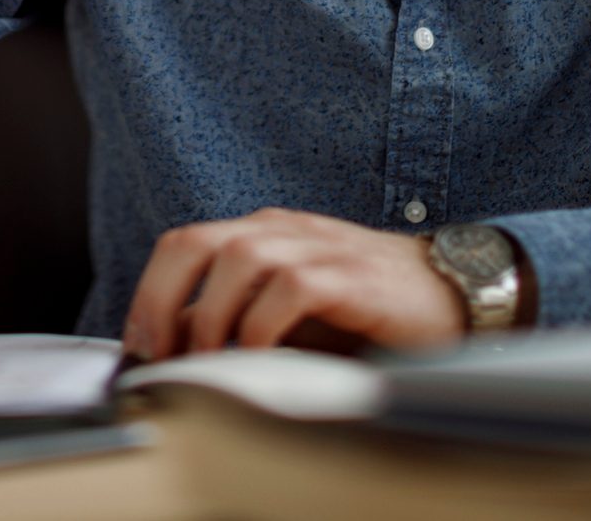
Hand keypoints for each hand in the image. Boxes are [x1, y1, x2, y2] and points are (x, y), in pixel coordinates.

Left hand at [121, 207, 467, 360]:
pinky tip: (260, 355)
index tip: (139, 346)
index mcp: (261, 232)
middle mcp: (282, 230)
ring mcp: (318, 247)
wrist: (452, 290)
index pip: (184, 244)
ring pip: (238, 258)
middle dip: (161, 298)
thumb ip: (235, 315)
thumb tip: (174, 344)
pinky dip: (263, 324)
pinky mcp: (350, 276)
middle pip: (195, 243)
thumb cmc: (365, 305)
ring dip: (212, 315)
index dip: (150, 293)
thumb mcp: (287, 308)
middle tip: (160, 353)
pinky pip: (291, 288)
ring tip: (208, 360)